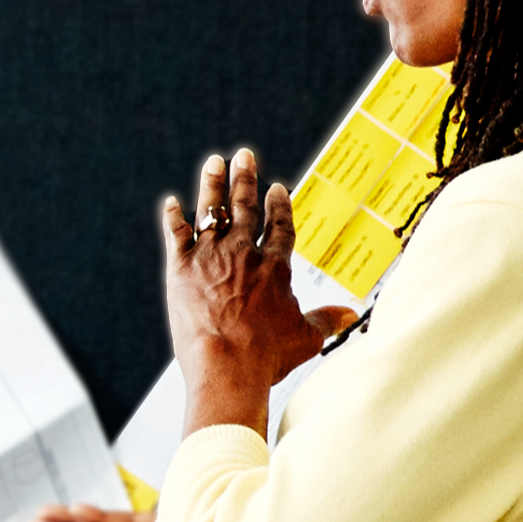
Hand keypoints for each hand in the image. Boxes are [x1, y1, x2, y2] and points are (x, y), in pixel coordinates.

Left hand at [161, 147, 349, 435]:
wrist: (227, 366)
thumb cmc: (267, 356)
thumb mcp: (306, 338)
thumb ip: (326, 320)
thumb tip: (351, 315)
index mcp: (276, 266)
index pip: (280, 226)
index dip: (279, 205)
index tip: (276, 188)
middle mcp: (245, 252)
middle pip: (246, 206)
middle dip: (246, 178)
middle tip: (244, 155)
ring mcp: (212, 256)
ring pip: (212, 210)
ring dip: (213, 183)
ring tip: (214, 162)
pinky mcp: (182, 267)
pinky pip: (176, 233)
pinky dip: (174, 216)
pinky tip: (171, 202)